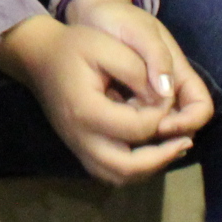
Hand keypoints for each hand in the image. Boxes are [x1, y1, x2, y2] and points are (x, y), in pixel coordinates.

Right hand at [0, 15, 193, 185]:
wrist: (37, 56)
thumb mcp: (106, 45)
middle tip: (184, 141)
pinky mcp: (79, 148)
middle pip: (128, 167)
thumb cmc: (72, 47)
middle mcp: (81, 138)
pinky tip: (150, 151)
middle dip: (161, 157)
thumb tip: (164, 96)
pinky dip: (133, 168)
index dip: (160, 113)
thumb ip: (138, 70)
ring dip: (149, 168)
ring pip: (119, 176)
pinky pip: (110, 172)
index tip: (166, 94)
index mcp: (88, 112)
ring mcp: (78, 147)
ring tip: (171, 149)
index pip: (138, 128)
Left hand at [64, 0, 213, 139]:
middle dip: (164, 136)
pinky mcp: (127, 105)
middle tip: (135, 131)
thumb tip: (166, 92)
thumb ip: (156, 56)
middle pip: (182, 128)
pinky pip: (134, 127)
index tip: (162, 124)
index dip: (189, 121)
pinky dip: (126, 129)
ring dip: (143, 135)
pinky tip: (106, 122)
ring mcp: (148, 101)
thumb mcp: (140, 30)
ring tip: (118, 124)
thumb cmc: (121, 20)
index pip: (201, 108)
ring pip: (157, 132)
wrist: (94, 18)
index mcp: (180, 75)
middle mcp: (168, 93)